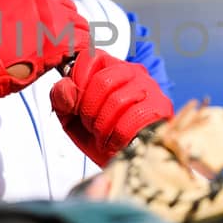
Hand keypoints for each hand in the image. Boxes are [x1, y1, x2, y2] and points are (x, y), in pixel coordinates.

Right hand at [0, 0, 88, 102]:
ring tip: (62, 51)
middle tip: (54, 40)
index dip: (54, 5)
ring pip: (79, 24)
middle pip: (67, 7)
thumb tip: (27, 11)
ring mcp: (53, 16)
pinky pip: (83, 41)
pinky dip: (78, 50)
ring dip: (73, 37)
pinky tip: (68, 59)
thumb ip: (14, 2)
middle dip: (64, 23)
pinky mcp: (61, 39)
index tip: (52, 18)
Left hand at [51, 49, 173, 166]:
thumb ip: (61, 99)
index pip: (91, 57)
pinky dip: (117, 136)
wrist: (128, 165)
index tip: (75, 104)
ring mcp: (150, 88)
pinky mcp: (161, 108)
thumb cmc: (102, 138)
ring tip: (104, 137)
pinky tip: (117, 142)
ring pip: (117, 100)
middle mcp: (133, 73)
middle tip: (91, 127)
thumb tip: (67, 87)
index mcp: (110, 69)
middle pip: (102, 81)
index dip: (77, 80)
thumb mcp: (72, 119)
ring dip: (103, 126)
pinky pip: (132, 119)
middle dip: (89, 110)